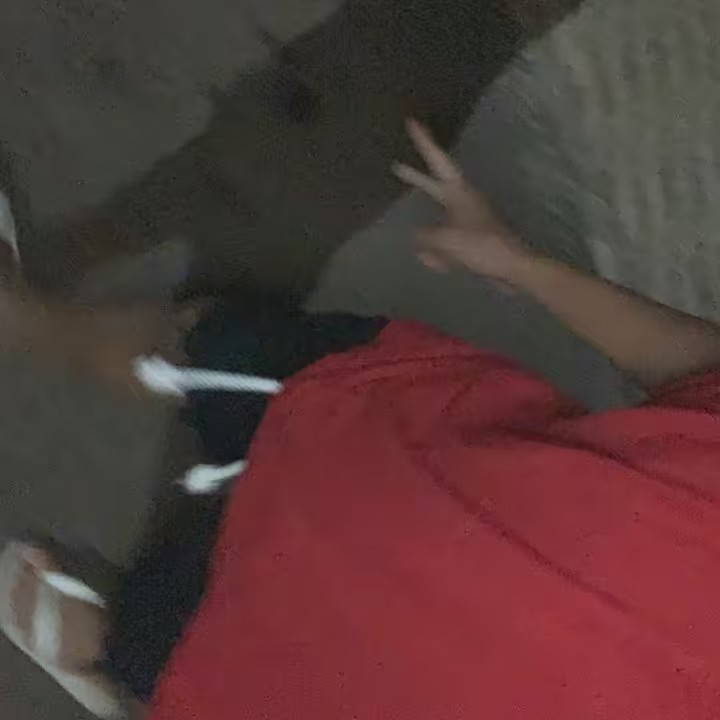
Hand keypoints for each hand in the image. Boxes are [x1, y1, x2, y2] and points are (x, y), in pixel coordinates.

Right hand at [393, 119, 533, 282]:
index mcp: (458, 192)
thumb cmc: (482, 246)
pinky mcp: (471, 239)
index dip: (424, 143)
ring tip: (418, 240)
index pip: (437, 162)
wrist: (511, 266)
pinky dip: (439, 251)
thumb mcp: (447, 239)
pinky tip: (434, 262)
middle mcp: (462, 201)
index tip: (413, 123)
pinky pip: (446, 241)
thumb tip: (418, 239)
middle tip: (397, 166)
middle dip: (416, 179)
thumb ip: (427, 236)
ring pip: (438, 218)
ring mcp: (467, 220)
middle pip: (433, 185)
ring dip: (428, 227)